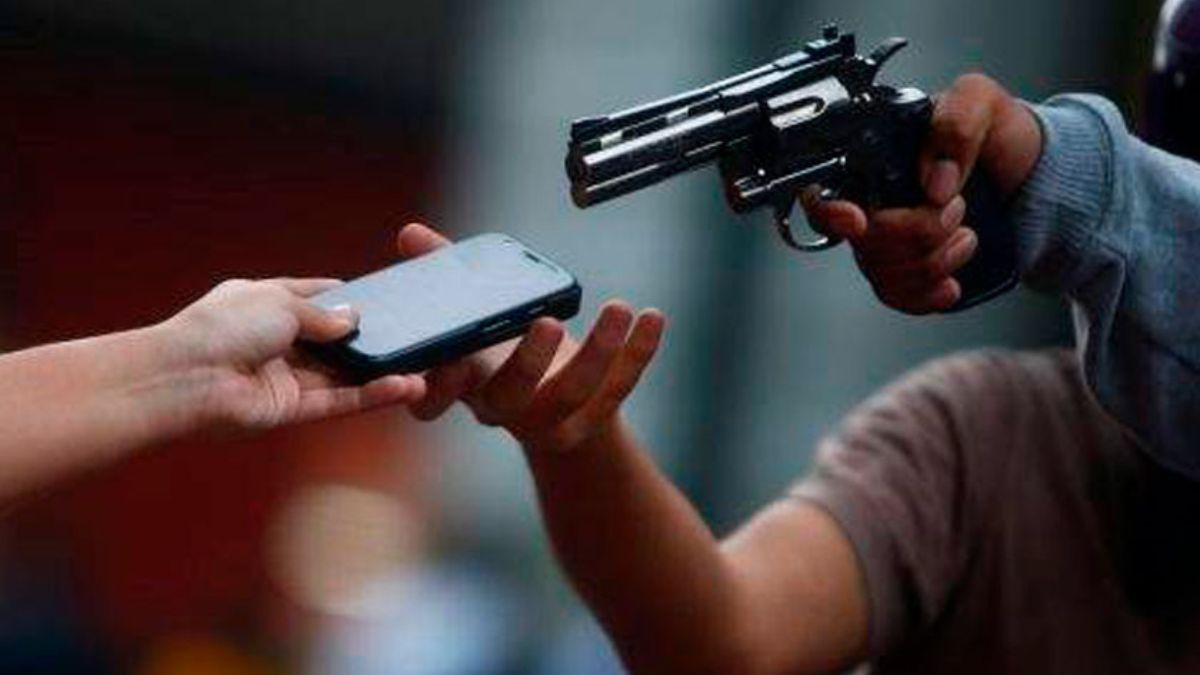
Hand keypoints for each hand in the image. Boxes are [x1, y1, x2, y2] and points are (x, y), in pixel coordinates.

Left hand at [159, 278, 425, 432]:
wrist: (185, 378)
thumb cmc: (221, 328)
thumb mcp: (281, 302)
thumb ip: (323, 315)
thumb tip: (354, 320)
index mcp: (262, 304)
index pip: (311, 298)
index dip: (342, 299)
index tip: (377, 299)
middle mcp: (273, 341)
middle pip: (329, 341)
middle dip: (365, 341)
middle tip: (409, 338)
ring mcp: (281, 377)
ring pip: (339, 376)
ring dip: (377, 374)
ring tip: (418, 369)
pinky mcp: (288, 410)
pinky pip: (336, 402)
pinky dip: (369, 397)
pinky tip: (401, 388)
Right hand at [394, 223, 666, 453]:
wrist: (550, 407)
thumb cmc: (500, 348)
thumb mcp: (470, 312)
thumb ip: (442, 272)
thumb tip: (411, 234)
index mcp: (462, 384)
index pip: (433, 401)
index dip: (438, 387)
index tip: (450, 359)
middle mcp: (502, 410)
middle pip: (511, 397)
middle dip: (529, 363)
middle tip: (547, 324)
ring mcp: (548, 421)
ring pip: (572, 394)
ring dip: (599, 351)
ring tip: (618, 308)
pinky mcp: (591, 419)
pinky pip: (618, 389)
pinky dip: (638, 353)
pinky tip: (652, 318)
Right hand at [804, 73, 1042, 313]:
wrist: (1030, 174)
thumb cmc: (995, 134)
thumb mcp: (980, 101)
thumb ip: (955, 123)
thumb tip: (934, 183)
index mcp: (872, 160)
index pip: (820, 193)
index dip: (829, 213)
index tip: (858, 222)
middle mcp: (870, 204)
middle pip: (863, 242)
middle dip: (918, 232)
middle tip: (955, 206)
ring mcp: (886, 241)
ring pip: (883, 272)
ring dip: (933, 260)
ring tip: (965, 234)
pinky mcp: (907, 271)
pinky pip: (897, 296)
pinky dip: (926, 296)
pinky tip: (950, 284)